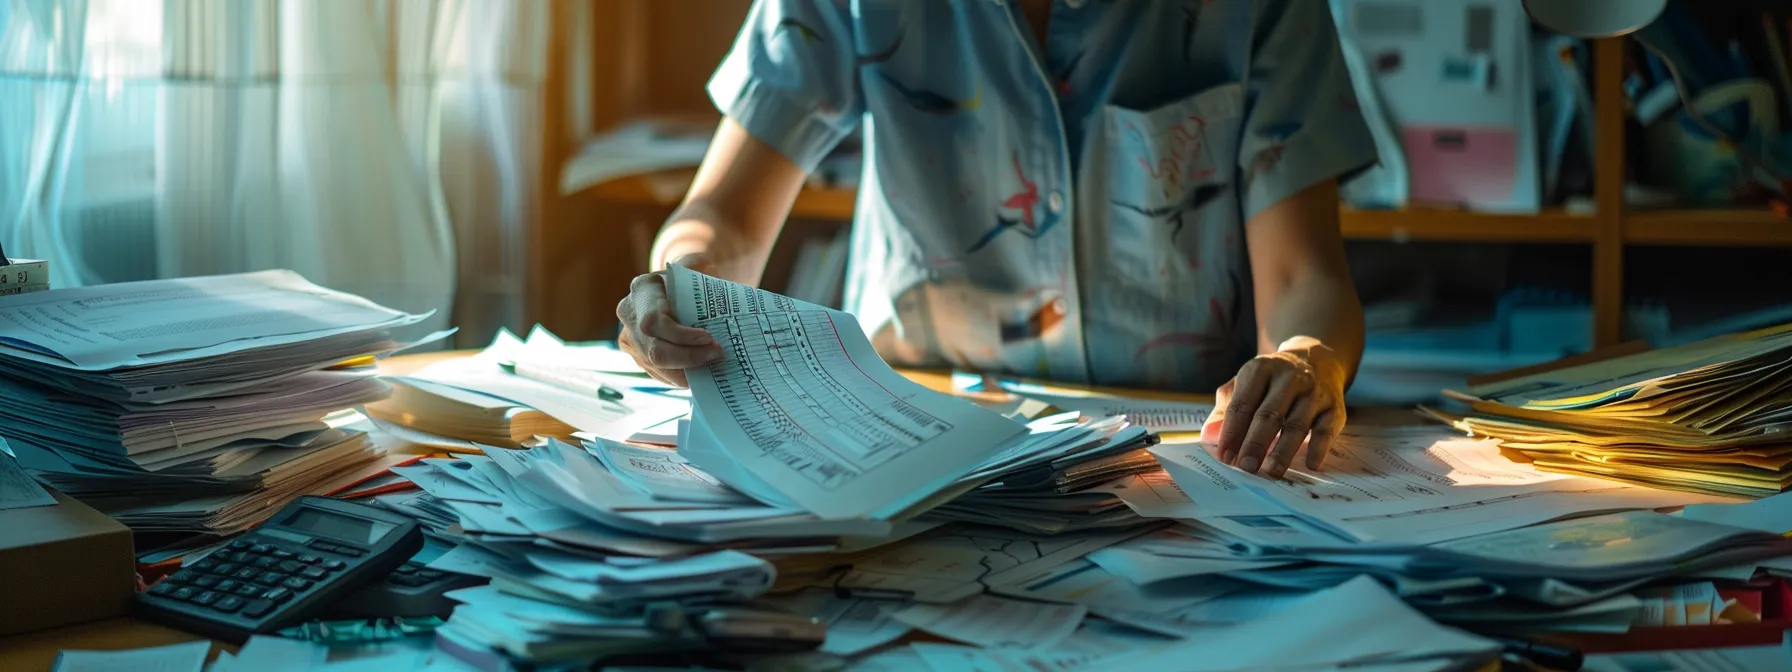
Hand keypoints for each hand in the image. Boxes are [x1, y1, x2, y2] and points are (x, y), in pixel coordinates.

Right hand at [616, 254, 723, 386]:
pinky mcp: (637, 355)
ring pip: (655, 366)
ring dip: (686, 371)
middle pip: (654, 350)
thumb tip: (708, 269)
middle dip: (688, 357)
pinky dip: (680, 376)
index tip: (709, 338)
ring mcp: (630, 337)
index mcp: (642, 289)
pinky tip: (700, 372)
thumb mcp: (696, 268)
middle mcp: (629, 314)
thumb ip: (700, 269)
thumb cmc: (691, 279)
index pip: (654, 321)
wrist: (678, 289)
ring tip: (712, 365)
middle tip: (716, 354)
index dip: (681, 336)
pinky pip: (657, 373)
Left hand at [1204, 338, 1346, 478]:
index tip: (1224, 456)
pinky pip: (1327, 429)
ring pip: (1297, 425)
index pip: (1242, 404)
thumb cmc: (1271, 380)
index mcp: (1260, 370)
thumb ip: (1226, 408)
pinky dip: (1319, 447)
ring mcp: (1314, 392)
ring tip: (1270, 472)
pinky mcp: (1334, 407)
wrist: (1317, 359)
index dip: (1232, 432)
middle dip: (1255, 443)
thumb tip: (1209, 435)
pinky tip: (1310, 464)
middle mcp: (1289, 379)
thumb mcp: (1245, 383)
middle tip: (1245, 467)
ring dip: (1283, 451)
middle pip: (1269, 415)